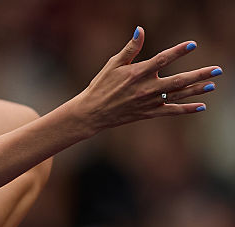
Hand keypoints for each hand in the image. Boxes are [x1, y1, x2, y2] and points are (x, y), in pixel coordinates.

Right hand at [76, 27, 220, 131]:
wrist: (92, 112)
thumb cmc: (101, 85)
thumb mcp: (113, 64)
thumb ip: (130, 48)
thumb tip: (141, 30)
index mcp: (137, 73)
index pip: (162, 59)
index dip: (178, 51)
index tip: (192, 45)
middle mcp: (145, 88)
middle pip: (178, 80)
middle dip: (199, 75)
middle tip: (217, 70)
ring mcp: (148, 102)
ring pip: (177, 96)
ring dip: (196, 90)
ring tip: (212, 85)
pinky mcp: (147, 113)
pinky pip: (170, 112)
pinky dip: (186, 109)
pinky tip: (200, 106)